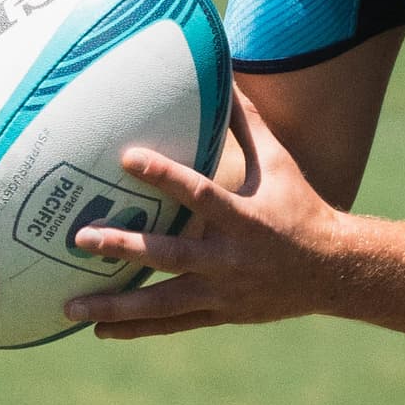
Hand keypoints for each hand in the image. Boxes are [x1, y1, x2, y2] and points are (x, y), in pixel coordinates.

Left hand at [65, 96, 344, 339]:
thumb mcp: (280, 164)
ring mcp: (223, 292)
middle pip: (170, 255)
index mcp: (244, 219)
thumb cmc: (302, 207)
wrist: (333, 270)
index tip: (127, 158)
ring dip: (116, 304)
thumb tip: (227, 75)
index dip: (165, 176)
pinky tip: (98, 329)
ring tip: (71, 305)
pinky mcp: (220, 313)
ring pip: (163, 302)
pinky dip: (136, 327)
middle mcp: (230, 259)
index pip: (200, 194)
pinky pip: (172, 323)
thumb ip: (248, 124)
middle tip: (80, 239)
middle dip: (124, 248)